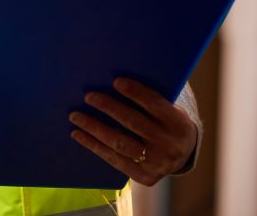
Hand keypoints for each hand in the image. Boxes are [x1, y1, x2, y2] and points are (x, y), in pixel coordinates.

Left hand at [69, 77, 197, 185]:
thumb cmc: (164, 121)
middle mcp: (171, 145)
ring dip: (94, 128)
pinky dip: (93, 145)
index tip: (116, 81)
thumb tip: (111, 81)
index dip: (136, 93)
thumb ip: (148, 98)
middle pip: (134, 123)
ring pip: (120, 143)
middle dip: (109, 107)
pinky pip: (114, 159)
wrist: (181, 154)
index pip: (156, 105)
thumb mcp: (166, 109)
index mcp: (179, 124)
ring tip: (75, 116)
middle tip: (88, 96)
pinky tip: (78, 134)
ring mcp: (158, 164)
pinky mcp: (145, 176)